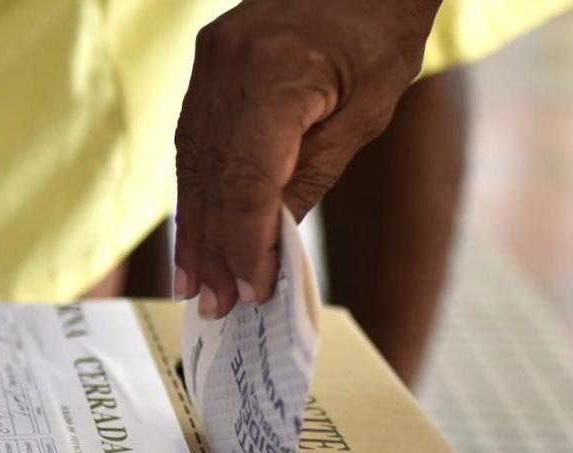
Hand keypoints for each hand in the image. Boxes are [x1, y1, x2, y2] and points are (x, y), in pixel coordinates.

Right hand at [173, 0, 439, 318]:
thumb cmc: (380, 29)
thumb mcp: (365, 113)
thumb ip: (311, 176)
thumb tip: (272, 238)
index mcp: (274, 77)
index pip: (246, 182)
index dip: (244, 244)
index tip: (250, 290)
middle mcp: (228, 67)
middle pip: (211, 178)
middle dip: (212, 248)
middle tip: (213, 305)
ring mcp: (211, 60)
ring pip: (192, 161)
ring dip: (194, 226)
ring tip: (195, 282)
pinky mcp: (209, 61)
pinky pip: (193, 136)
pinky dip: (196, 187)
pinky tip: (196, 226)